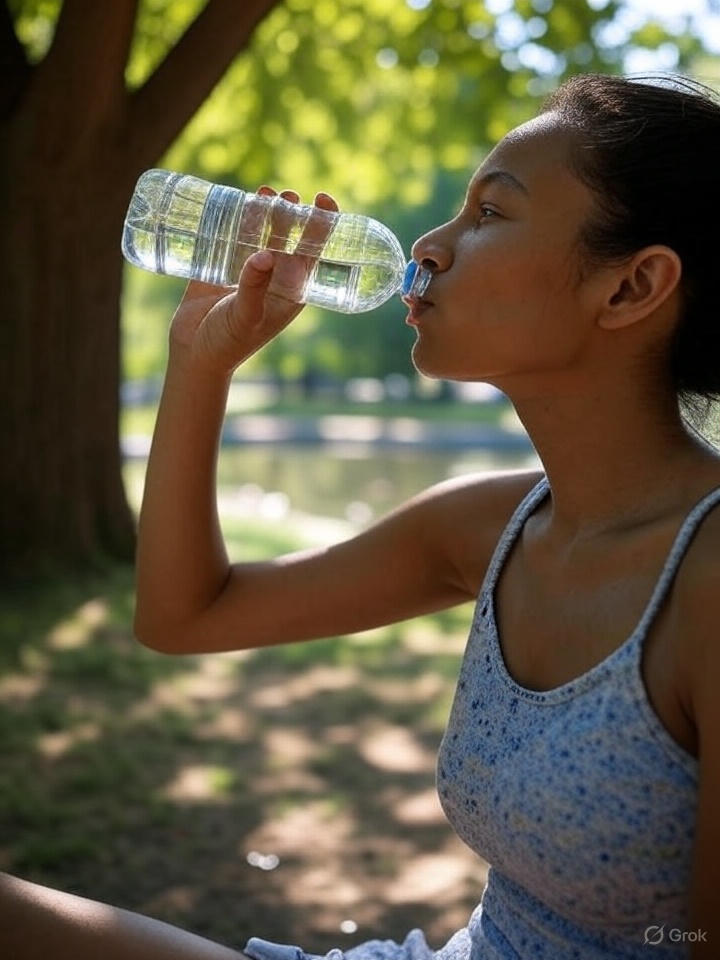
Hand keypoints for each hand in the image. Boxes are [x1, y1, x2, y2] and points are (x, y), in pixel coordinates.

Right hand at [169, 187, 338, 374]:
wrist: (193, 354)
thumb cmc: (227, 343)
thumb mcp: (245, 317)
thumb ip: (254, 287)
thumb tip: (267, 255)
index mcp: (290, 290)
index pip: (314, 251)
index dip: (322, 224)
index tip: (322, 198)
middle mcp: (273, 277)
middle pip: (288, 236)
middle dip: (290, 212)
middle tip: (285, 194)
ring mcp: (247, 269)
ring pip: (261, 232)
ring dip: (265, 211)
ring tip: (264, 192)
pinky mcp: (222, 264)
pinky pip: (232, 235)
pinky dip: (235, 218)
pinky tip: (236, 201)